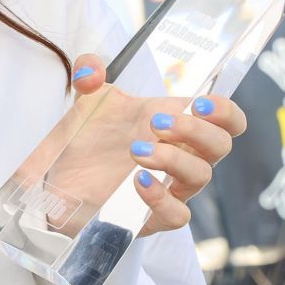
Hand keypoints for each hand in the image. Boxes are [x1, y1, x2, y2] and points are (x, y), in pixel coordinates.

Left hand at [37, 53, 246, 238]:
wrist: (57, 180)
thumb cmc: (86, 139)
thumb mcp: (87, 101)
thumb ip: (89, 75)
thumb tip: (91, 67)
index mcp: (176, 123)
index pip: (226, 119)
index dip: (226, 111)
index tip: (201, 103)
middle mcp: (179, 155)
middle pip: (220, 145)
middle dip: (195, 131)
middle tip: (156, 124)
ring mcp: (169, 187)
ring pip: (201, 176)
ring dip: (173, 159)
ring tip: (136, 150)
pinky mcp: (153, 217)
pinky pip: (178, 216)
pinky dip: (162, 199)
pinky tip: (138, 182)